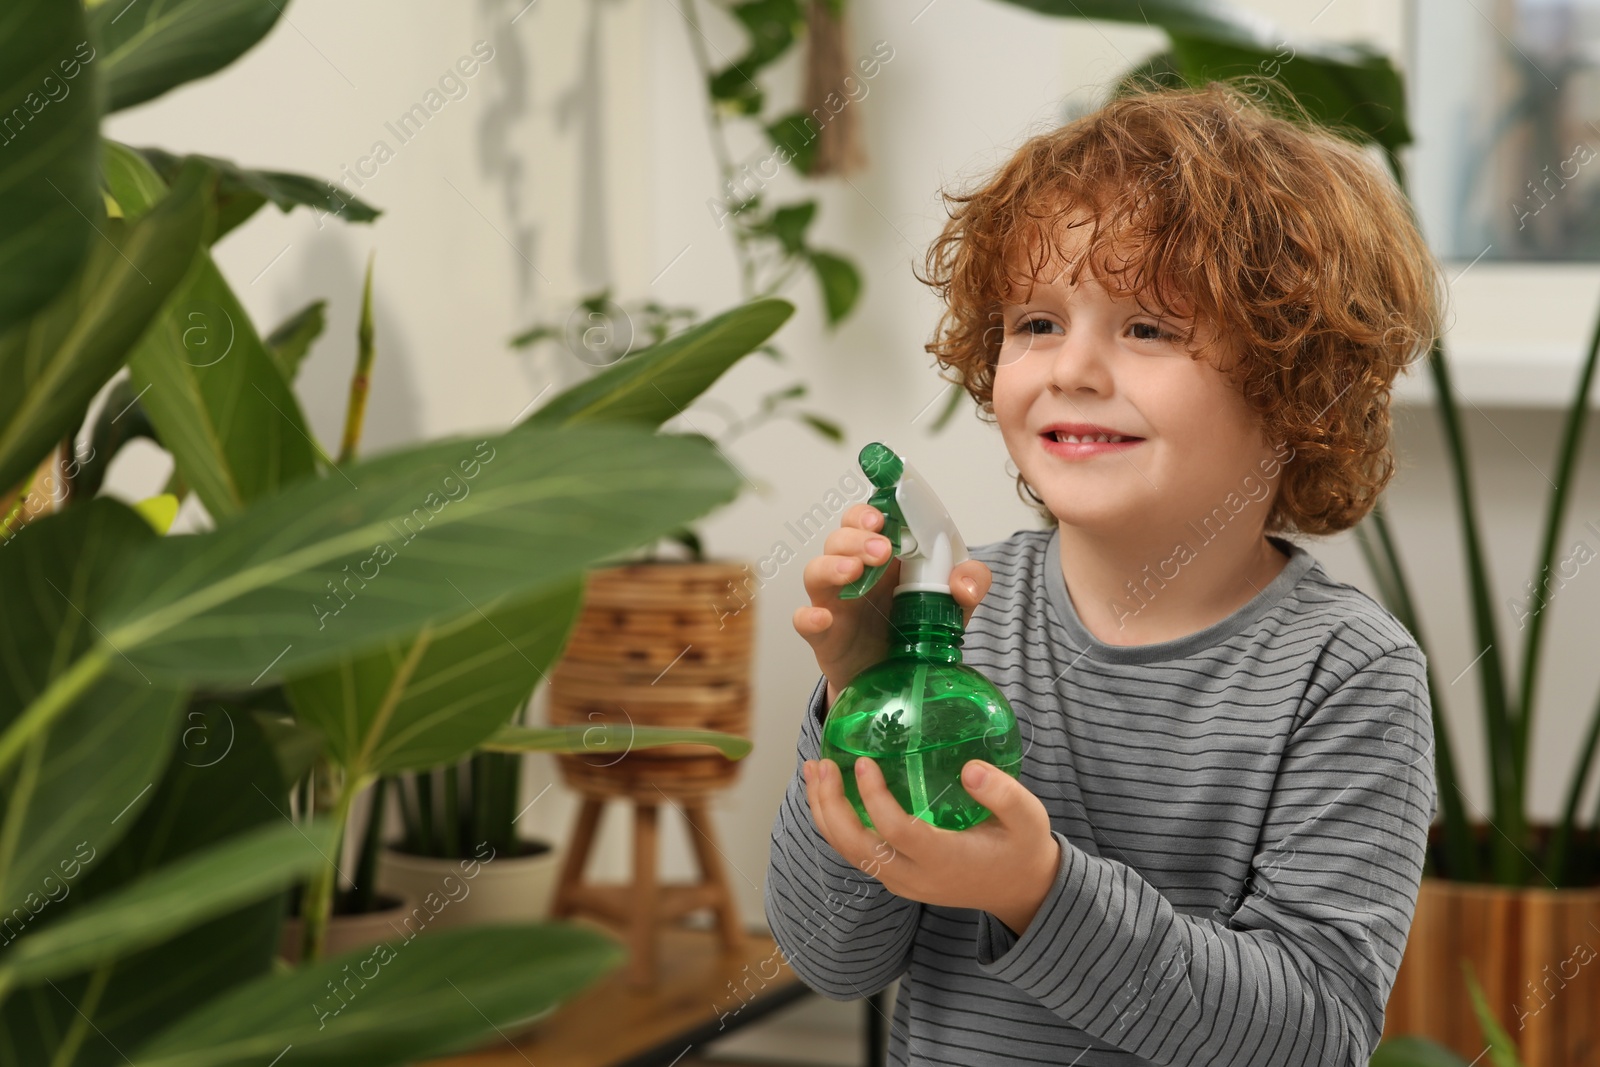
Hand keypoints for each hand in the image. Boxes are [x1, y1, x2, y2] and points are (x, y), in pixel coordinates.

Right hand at [794, 502, 991, 704]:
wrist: (897, 681)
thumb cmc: (916, 629)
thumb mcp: (954, 605)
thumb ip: (970, 584)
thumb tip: (964, 585)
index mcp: (884, 557)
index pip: (867, 520)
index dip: (868, 512)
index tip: (882, 517)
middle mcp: (855, 573)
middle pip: (839, 538)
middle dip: (856, 538)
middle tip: (881, 550)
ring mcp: (836, 602)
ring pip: (816, 571)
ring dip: (833, 565)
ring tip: (855, 571)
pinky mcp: (824, 635)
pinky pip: (804, 620)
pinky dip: (808, 617)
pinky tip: (822, 618)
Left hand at [802, 754, 1060, 936]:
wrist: (1020, 891)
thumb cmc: (1022, 848)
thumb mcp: (1029, 817)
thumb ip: (1002, 793)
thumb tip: (970, 768)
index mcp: (945, 859)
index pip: (896, 831)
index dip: (874, 798)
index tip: (864, 762)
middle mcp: (915, 877)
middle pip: (856, 847)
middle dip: (831, 806)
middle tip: (821, 764)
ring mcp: (902, 882)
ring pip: (849, 853)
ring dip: (825, 813)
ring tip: (814, 772)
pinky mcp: (897, 878)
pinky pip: (856, 854)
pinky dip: (836, 824)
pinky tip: (830, 793)